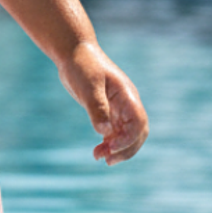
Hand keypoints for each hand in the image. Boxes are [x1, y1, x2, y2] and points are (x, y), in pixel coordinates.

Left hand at [57, 41, 148, 165]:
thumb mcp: (88, 86)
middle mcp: (127, 103)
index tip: (110, 147)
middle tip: (107, 160)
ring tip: (98, 157)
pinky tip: (97, 151)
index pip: (138, 123)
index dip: (128, 139)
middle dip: (126, 149)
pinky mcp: (107, 110)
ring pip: (126, 135)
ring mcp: (118, 107)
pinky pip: (114, 132)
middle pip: (137, 133)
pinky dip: (108, 143)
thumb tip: (104, 132)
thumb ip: (97, 108)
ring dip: (116, 149)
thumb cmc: (82, 64)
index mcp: (127, 95)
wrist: (73, 52)